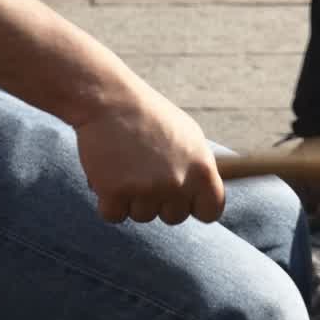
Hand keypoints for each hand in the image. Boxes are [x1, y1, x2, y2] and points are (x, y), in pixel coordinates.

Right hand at [74, 80, 225, 224]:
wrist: (112, 102)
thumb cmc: (151, 118)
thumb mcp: (189, 137)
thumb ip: (199, 168)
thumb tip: (207, 193)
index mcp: (202, 169)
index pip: (211, 211)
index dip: (197, 209)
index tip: (186, 203)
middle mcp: (178, 182)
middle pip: (174, 217)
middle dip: (160, 202)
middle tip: (146, 173)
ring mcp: (147, 189)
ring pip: (142, 216)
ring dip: (133, 199)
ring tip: (128, 167)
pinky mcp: (115, 192)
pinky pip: (113, 215)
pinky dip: (107, 201)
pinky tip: (108, 175)